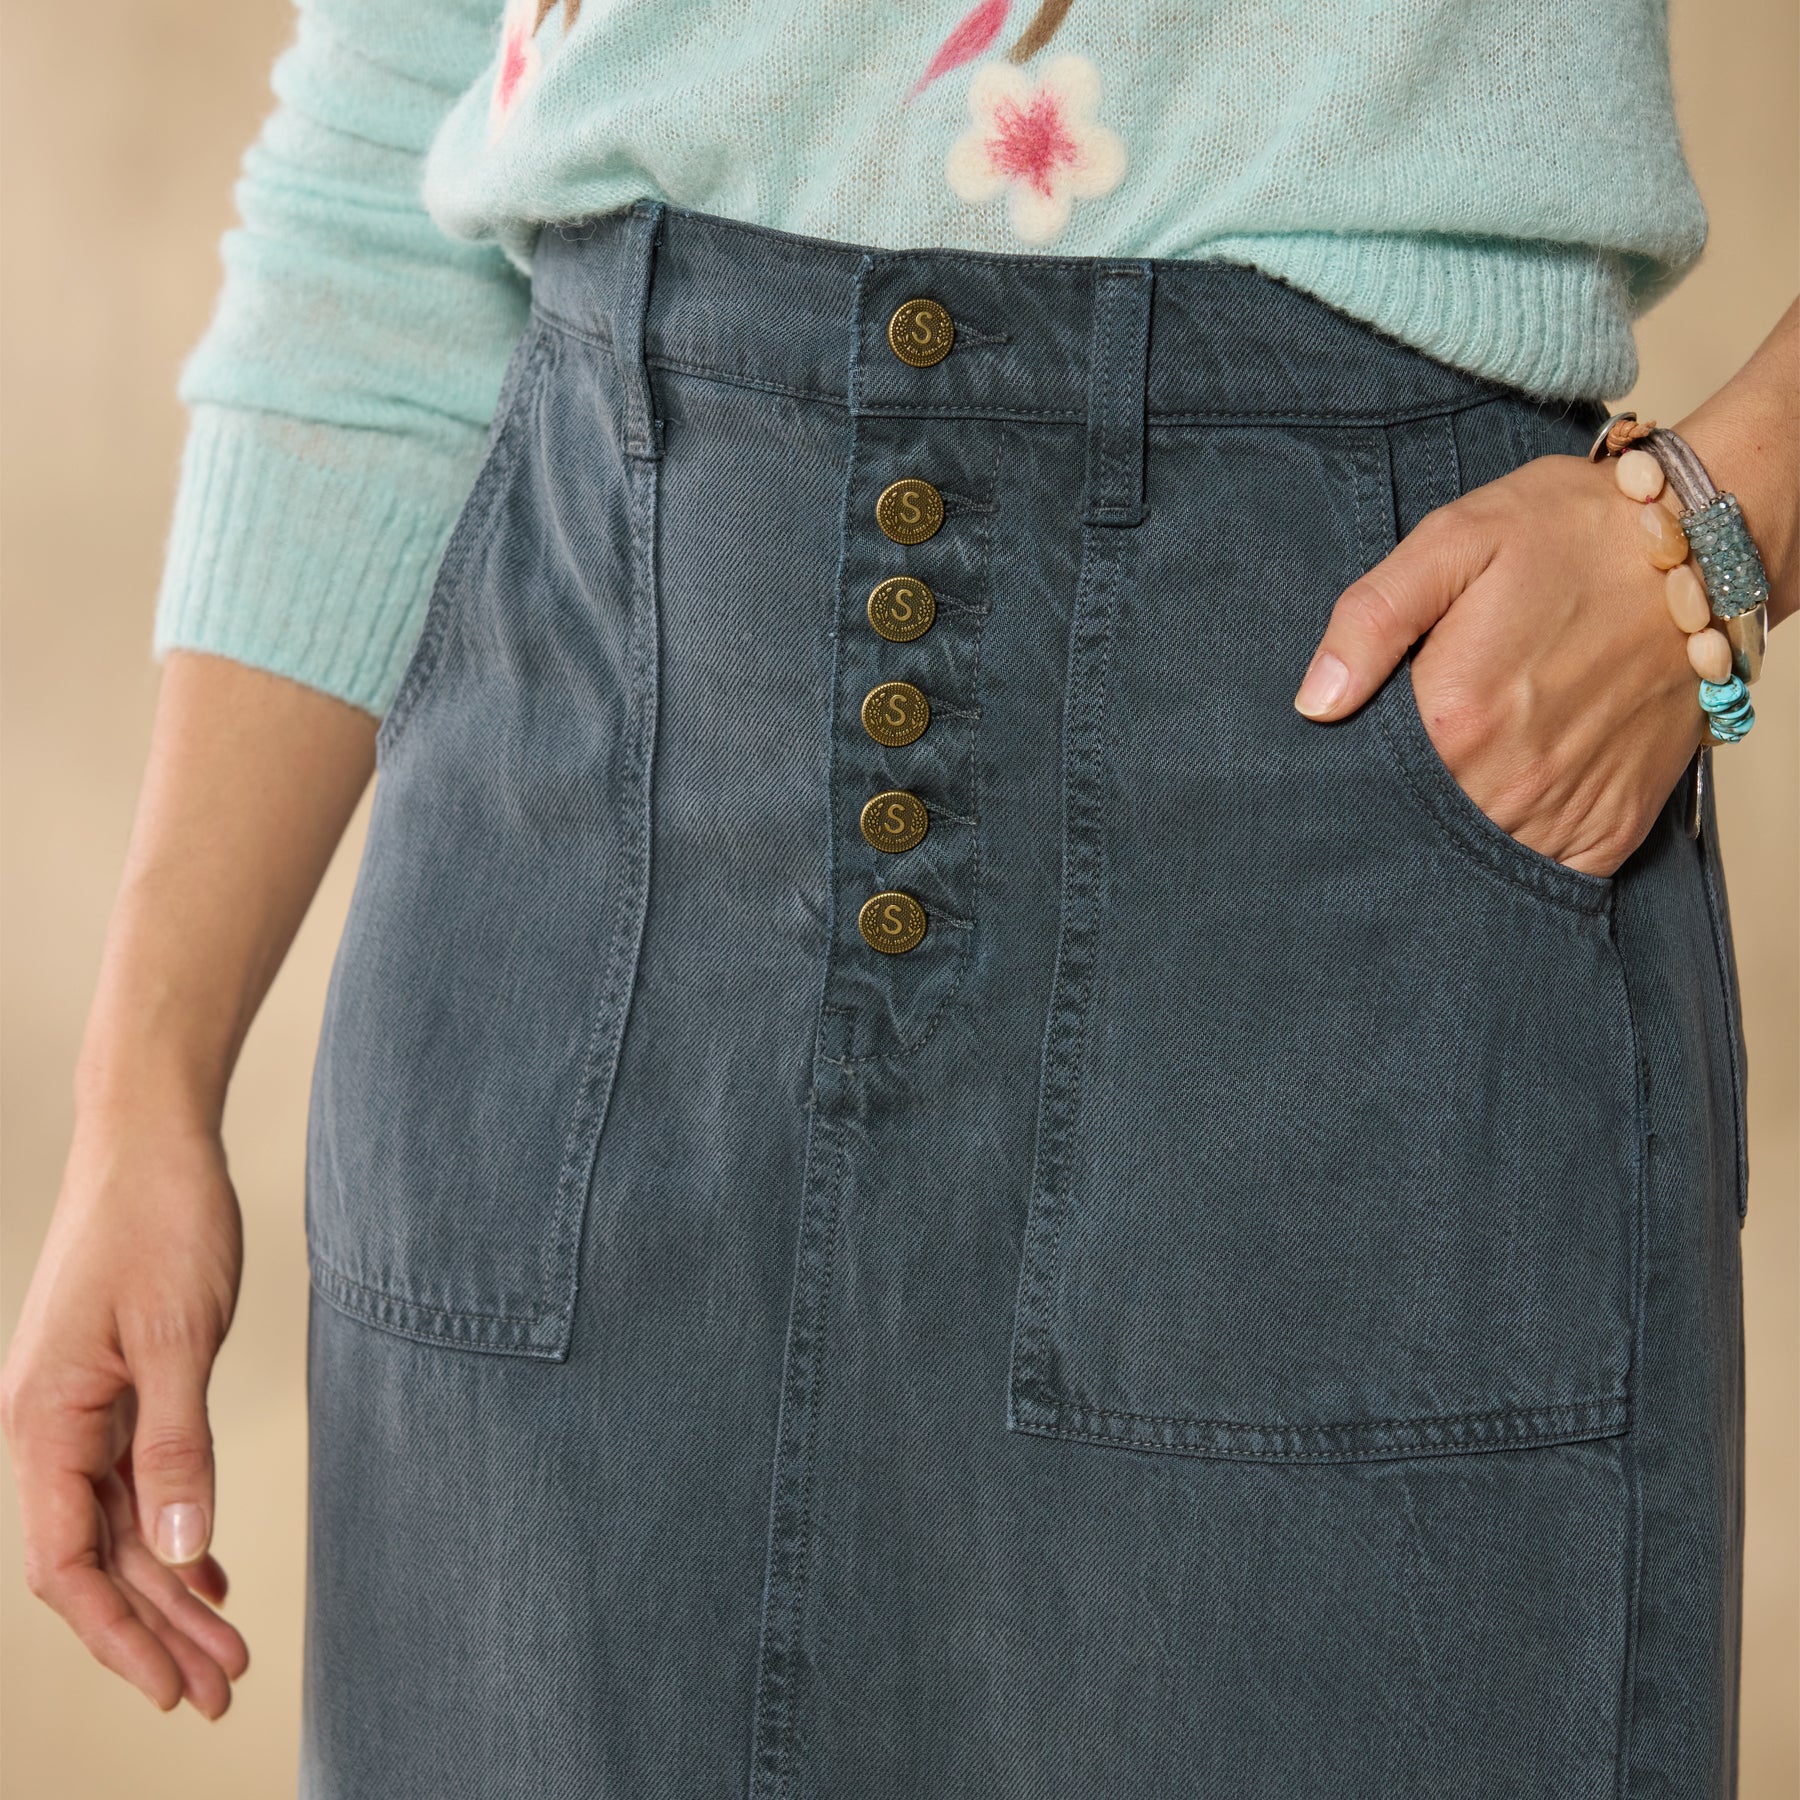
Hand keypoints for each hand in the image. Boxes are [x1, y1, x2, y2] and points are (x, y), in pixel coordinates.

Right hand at [1, 1108, 248, 1716]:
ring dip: (172, 1588)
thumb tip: (177, 1552)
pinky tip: (206, 1570)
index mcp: (45, 1421)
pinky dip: (173, 1529)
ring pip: (122, 1524)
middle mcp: (51, 1425)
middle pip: (98, 1557)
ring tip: (228, 1649)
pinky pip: (136, 1481)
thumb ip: (176, 1444)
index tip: (168, 1687)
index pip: (66, 1562)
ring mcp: (82, 1407)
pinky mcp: (118, 1385)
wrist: (153, 1140)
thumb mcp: (177, 1334)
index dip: (117, 1633)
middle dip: (158, 1629)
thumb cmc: (159, 1219)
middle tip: (221, 1689)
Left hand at [1293, 449, 1707, 876]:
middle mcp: (1509, 781)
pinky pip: (1550, 871)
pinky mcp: (1614, 826)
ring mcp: (1565, 810)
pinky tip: (1510, 806)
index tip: (1341, 760)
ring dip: (1459, 836)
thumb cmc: (1571, 535)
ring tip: (1462, 778)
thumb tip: (1314, 702)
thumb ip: (1371, 621)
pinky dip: (1523, 852)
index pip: (1364, 787)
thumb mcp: (1454, 542)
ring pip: (1479, 860)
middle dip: (1396, 813)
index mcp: (1455, 719)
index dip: (1347, 776)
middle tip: (1408, 765)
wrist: (1702, 550)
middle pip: (1418, 832)